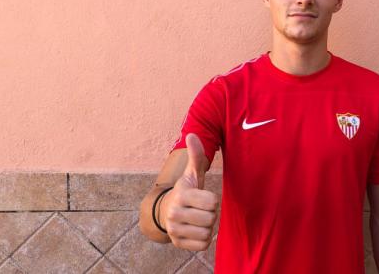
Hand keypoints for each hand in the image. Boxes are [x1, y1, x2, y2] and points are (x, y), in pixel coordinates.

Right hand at [159, 133, 219, 250]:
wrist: (166, 212)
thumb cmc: (186, 191)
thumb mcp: (191, 174)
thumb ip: (196, 155)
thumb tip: (192, 134)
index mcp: (181, 195)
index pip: (213, 202)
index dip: (212, 200)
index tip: (203, 197)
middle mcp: (175, 213)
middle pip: (211, 218)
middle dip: (210, 214)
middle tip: (200, 209)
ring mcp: (175, 230)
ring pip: (207, 232)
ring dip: (207, 227)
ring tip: (198, 219)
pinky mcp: (178, 243)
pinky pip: (203, 245)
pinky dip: (203, 239)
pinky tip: (195, 230)